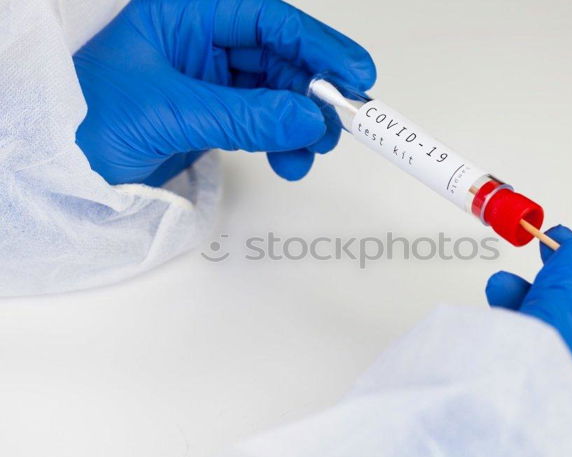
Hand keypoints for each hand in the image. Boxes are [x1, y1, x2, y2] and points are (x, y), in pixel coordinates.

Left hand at [74, 0, 375, 184]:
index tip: (354, 74)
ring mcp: (212, 82)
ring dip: (303, 123)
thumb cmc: (85, 122)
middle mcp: (203, 43)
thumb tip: (308, 117)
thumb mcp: (171, 112)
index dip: (317, 45)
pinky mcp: (215, 117)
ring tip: (312, 151)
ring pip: (278, 94)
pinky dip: (283, 143)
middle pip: (281, 58)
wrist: (61, 171)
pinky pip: (264, 123)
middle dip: (314, 92)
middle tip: (339, 123)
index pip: (267, 20)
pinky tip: (290, 161)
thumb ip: (245, 116)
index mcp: (186, 15)